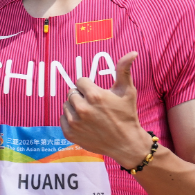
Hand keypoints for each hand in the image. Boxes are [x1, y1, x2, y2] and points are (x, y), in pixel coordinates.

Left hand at [61, 52, 152, 168]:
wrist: (126, 143)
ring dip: (75, 107)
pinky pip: (62, 118)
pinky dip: (70, 119)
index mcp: (94, 96)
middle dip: (81, 96)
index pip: (80, 81)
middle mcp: (82, 109)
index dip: (89, 87)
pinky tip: (84, 123)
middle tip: (94, 105)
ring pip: (66, 105)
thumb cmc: (127, 115)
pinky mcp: (69, 133)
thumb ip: (124, 70)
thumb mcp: (127, 91)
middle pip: (72, 93)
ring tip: (90, 114)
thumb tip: (132, 52)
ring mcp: (74, 122)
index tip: (98, 94)